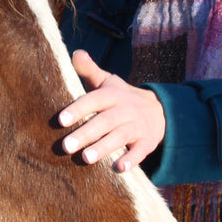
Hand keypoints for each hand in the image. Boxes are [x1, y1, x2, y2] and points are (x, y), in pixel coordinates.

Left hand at [57, 50, 164, 171]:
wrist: (160, 110)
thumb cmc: (121, 97)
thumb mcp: (107, 82)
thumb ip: (89, 70)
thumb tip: (75, 52)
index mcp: (112, 94)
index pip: (94, 100)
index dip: (78, 108)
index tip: (61, 120)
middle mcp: (125, 109)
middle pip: (105, 121)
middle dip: (86, 133)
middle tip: (66, 146)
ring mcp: (138, 126)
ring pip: (120, 137)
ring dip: (104, 148)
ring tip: (86, 158)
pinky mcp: (148, 142)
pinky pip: (140, 152)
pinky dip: (131, 160)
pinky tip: (118, 169)